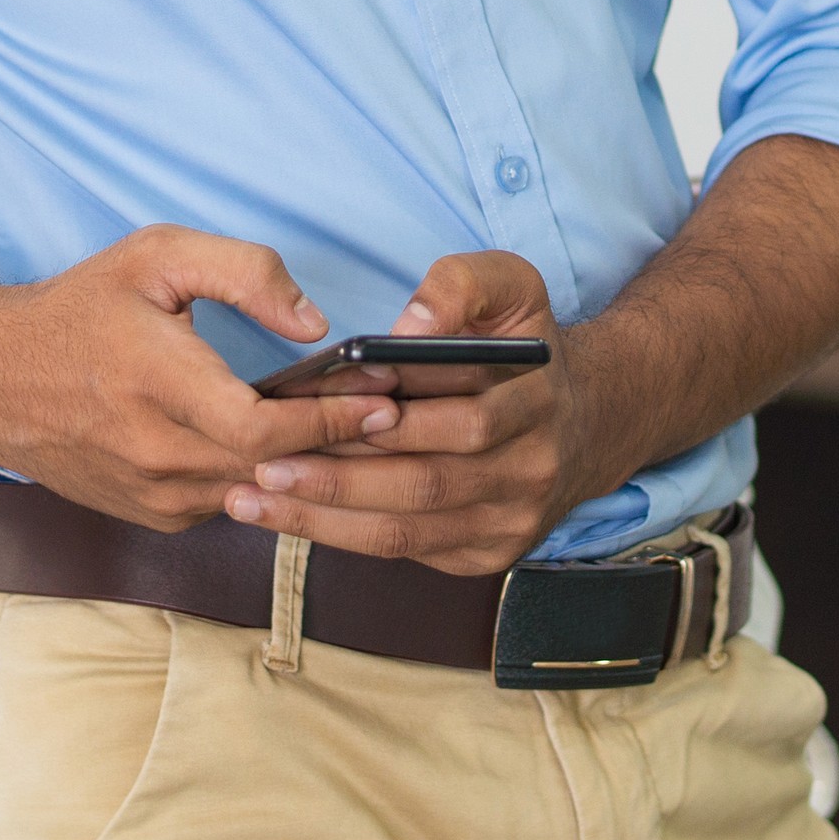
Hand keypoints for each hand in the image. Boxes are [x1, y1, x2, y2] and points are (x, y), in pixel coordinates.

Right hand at [0, 226, 398, 530]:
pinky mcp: (149, 515)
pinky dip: (261, 480)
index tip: (384, 399)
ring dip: (305, 468)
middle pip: (272, 468)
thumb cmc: (78, 310)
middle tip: (390, 414)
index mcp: (158, 384)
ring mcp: (150, 494)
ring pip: (255, 494)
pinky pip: (226, 503)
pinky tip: (286, 449)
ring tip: (351, 431)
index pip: (267, 428)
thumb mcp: (158, 256)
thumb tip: (312, 325)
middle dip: (338, 444)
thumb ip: (244, 273)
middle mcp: (154, 453)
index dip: (333, 420)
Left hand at [222, 252, 636, 575]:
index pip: (457, 417)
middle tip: (260, 463)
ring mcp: (512, 522)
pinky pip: (408, 552)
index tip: (307, 410)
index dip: (380, 417)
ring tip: (252, 498)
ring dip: (324, 518)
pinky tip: (291, 516)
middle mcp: (532, 470)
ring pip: (408, 530)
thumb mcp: (512, 286)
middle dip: (336, 477)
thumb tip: (407, 325)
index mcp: (538, 400)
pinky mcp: (489, 554)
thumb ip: (461, 285)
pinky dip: (345, 538)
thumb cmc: (525, 346)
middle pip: (425, 483)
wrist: (585, 421)